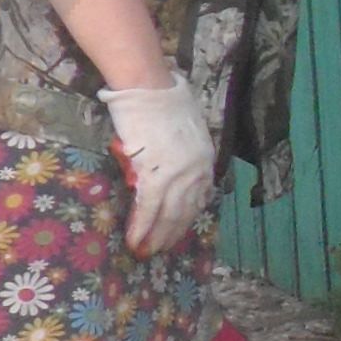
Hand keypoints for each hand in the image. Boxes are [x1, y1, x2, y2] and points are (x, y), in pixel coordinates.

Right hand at [102, 78, 219, 256]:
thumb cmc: (161, 102)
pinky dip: (141, 227)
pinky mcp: (156, 175)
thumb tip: (169, 171)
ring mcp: (178, 175)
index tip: (177, 233)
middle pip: (185, 211)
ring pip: (168, 215)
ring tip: (146, 252)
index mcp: (205, 160)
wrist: (148, 88)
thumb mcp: (185, 131)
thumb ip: (182, 154)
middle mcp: (197, 171)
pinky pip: (148, 209)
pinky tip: (134, 241)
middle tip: (160, 251)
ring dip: (156, 237)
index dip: (186, 218)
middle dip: (171, 234)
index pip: (199, 198)